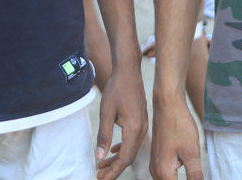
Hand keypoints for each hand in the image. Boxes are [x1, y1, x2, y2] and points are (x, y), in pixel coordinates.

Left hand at [95, 64, 147, 178]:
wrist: (129, 72)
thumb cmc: (117, 89)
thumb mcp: (106, 112)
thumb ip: (104, 136)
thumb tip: (100, 156)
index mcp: (134, 129)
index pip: (125, 158)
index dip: (113, 172)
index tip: (101, 179)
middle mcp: (141, 129)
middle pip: (129, 157)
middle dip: (114, 169)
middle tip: (99, 176)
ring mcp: (143, 125)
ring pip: (130, 149)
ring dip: (117, 159)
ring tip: (102, 166)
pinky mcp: (140, 121)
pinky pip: (132, 141)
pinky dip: (122, 149)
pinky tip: (113, 151)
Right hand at [150, 96, 202, 179]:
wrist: (168, 105)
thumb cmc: (180, 125)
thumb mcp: (191, 152)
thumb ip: (195, 175)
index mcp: (163, 172)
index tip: (196, 176)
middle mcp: (155, 170)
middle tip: (196, 174)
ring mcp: (154, 164)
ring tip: (193, 174)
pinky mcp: (157, 157)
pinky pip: (164, 174)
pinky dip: (173, 176)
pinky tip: (184, 170)